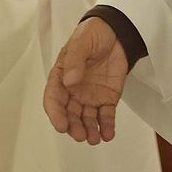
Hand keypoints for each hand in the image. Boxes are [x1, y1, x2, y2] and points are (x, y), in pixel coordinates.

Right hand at [43, 18, 127, 145]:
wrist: (118, 33)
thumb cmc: (94, 34)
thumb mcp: (82, 42)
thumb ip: (75, 60)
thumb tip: (70, 82)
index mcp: (62, 76)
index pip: (54, 98)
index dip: (55, 113)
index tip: (61, 125)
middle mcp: (73, 90)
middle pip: (69, 113)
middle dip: (73, 126)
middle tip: (80, 135)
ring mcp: (90, 96)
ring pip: (86, 118)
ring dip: (89, 130)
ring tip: (95, 139)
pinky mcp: (107, 99)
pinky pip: (105, 116)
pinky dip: (106, 127)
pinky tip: (108, 134)